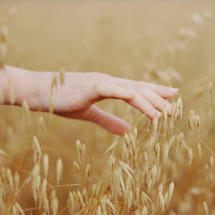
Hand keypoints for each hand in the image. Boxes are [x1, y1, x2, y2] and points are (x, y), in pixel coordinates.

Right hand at [32, 72, 177, 134]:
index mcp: (109, 87)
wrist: (38, 92)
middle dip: (159, 97)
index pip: (137, 89)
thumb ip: (109, 122)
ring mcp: (102, 83)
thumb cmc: (61, 101)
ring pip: (134, 90)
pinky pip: (118, 92)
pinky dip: (134, 98)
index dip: (154, 93)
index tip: (171, 97)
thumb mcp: (89, 114)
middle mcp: (109, 82)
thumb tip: (128, 132)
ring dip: (152, 101)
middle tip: (176, 108)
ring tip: (168, 113)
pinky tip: (147, 107)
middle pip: (140, 88)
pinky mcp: (94, 87)